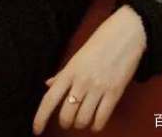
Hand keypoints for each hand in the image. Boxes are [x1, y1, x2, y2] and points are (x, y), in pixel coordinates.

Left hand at [32, 4, 146, 133]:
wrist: (124, 35)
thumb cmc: (99, 44)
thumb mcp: (77, 58)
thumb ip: (62, 74)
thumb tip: (48, 85)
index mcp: (69, 71)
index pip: (49, 99)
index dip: (40, 117)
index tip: (36, 130)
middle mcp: (81, 81)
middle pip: (66, 114)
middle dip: (66, 123)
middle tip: (68, 121)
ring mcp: (98, 87)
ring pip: (83, 119)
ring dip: (81, 124)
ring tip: (82, 119)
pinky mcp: (114, 92)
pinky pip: (101, 118)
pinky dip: (96, 125)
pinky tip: (95, 122)